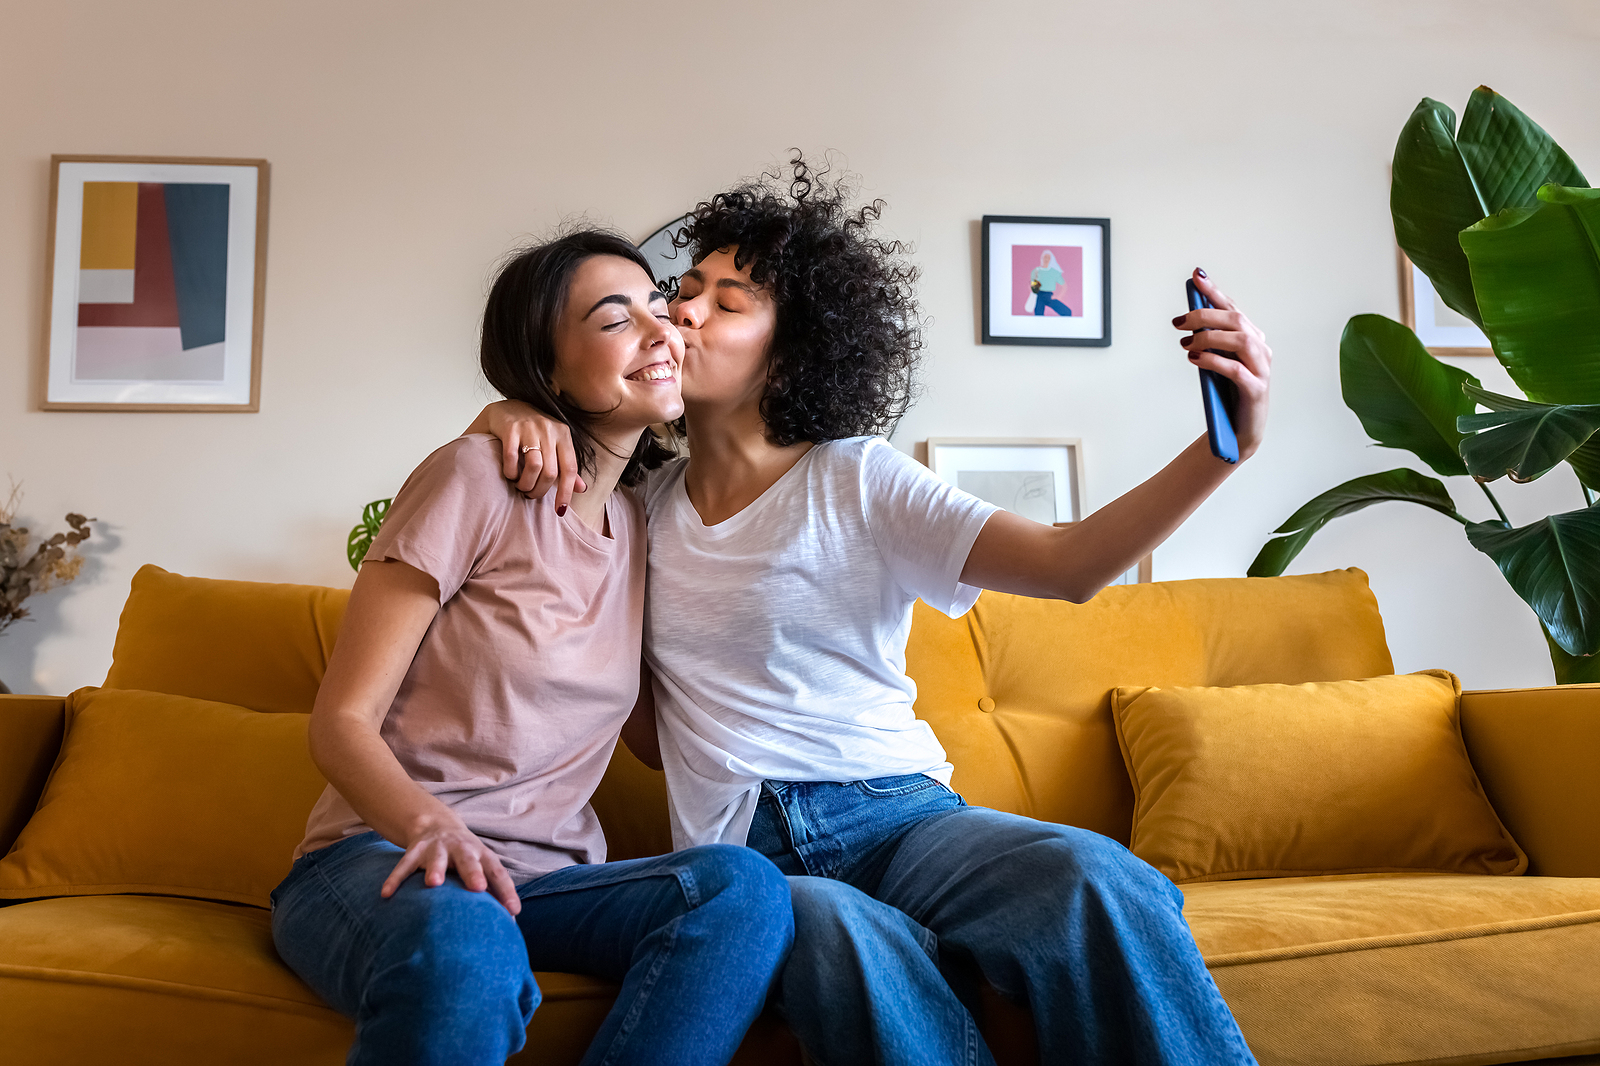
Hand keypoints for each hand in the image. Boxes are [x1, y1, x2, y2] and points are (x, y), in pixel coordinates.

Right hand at [380, 817, 521, 914]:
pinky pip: (404, 865)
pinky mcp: (414, 850)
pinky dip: (395, 879)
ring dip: (436, 869)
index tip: (513, 910)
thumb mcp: (482, 867)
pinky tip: (386, 894)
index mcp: (481, 854)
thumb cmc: (466, 857)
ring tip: (433, 883)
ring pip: (436, 858)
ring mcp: (436, 848)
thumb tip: (510, 921)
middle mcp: (461, 848)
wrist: (438, 825)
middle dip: (473, 872)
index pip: (497, 872)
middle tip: (478, 887)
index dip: (506, 890)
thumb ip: (494, 891)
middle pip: (469, 860)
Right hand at [476, 400, 585, 510]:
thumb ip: (566, 466)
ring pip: (534, 467)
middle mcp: (549, 429)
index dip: (566, 492)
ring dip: (525, 484)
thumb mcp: (554, 445)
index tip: (559, 510)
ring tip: (521, 486)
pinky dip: (511, 472)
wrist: (507, 410)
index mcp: (564, 434)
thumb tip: (582, 489)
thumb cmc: (534, 433)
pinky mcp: (510, 429)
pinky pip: (512, 458)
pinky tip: (510, 474)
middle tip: (531, 495)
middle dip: (540, 490)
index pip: (570, 469)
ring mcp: (529, 427)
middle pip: (550, 472)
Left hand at [1173, 269, 1271, 460]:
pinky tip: (1195, 360)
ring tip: (1186, 344)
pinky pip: (1237, 371)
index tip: (1196, 277)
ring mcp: (1262, 370)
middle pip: (1236, 321)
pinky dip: (1214, 362)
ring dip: (1210, 338)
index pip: (1232, 309)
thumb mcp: (1215, 362)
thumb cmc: (1226, 393)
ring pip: (1241, 341)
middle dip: (1206, 316)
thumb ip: (1208, 342)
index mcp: (1251, 339)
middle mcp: (1260, 350)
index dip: (1214, 292)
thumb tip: (1188, 320)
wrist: (1237, 431)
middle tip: (1179, 321)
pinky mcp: (1256, 390)